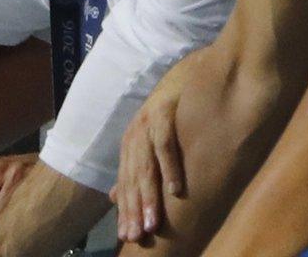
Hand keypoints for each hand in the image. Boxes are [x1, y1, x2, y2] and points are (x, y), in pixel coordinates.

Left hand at [114, 52, 191, 242]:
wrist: (193, 69)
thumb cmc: (177, 107)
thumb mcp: (153, 138)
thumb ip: (138, 167)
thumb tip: (114, 196)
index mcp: (132, 144)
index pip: (126, 182)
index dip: (126, 210)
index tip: (128, 237)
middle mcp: (135, 134)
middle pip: (132, 177)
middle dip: (133, 209)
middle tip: (136, 236)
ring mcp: (148, 121)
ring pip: (145, 165)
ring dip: (148, 195)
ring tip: (152, 222)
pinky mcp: (164, 111)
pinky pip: (165, 142)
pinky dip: (170, 165)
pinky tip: (176, 189)